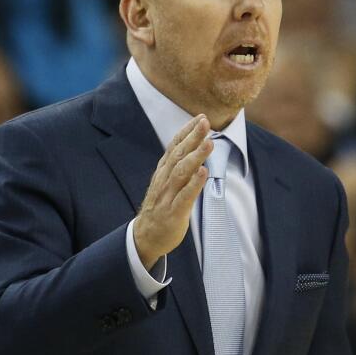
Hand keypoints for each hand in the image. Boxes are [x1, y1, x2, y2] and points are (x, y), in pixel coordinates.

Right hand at [134, 114, 211, 268]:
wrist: (146, 236)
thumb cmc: (161, 207)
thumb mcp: (167, 182)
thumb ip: (179, 166)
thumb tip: (195, 147)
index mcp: (163, 171)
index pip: (175, 147)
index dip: (187, 131)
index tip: (200, 118)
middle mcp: (164, 180)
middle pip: (179, 155)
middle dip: (193, 137)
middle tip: (205, 123)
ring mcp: (168, 196)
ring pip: (182, 172)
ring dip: (196, 157)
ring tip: (209, 143)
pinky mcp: (174, 212)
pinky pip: (185, 196)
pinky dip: (194, 184)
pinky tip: (203, 172)